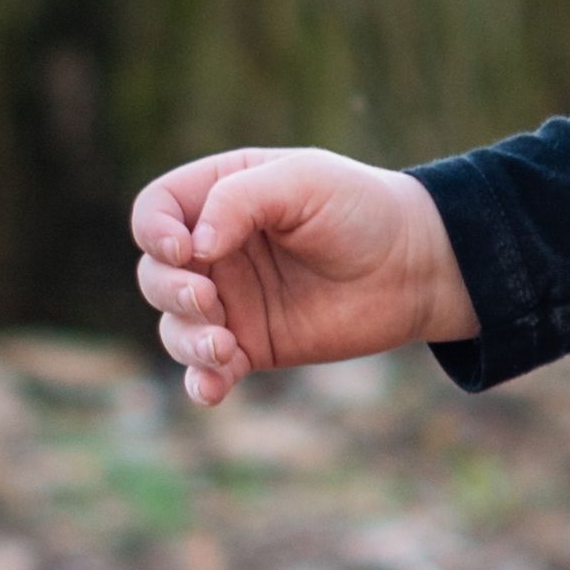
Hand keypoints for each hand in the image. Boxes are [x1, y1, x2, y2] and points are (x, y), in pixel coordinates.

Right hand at [131, 148, 476, 407]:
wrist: (416, 267)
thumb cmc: (362, 209)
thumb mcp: (305, 181)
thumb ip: (241, 199)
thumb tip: (194, 247)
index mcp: (222, 195)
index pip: (156, 210)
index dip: (154, 231)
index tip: (186, 250)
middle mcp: (216, 249)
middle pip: (155, 273)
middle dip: (170, 291)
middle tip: (210, 301)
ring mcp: (231, 300)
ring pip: (174, 324)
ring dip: (187, 340)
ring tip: (225, 347)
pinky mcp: (251, 345)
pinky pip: (206, 369)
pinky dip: (201, 381)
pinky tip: (215, 387)